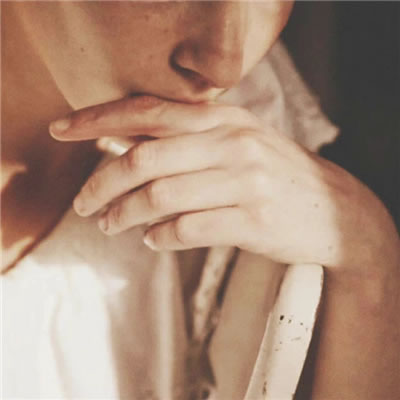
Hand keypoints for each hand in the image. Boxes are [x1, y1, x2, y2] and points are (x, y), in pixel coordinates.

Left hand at [49, 95, 398, 270]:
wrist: (333, 210)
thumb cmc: (274, 176)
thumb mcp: (235, 144)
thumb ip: (186, 142)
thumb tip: (124, 149)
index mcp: (223, 118)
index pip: (147, 111)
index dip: (98, 120)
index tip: (62, 131)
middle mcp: (233, 142)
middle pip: (145, 159)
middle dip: (101, 183)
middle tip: (83, 204)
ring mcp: (245, 182)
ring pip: (161, 196)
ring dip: (124, 215)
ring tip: (108, 226)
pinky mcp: (253, 220)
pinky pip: (188, 228)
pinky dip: (159, 237)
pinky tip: (151, 240)